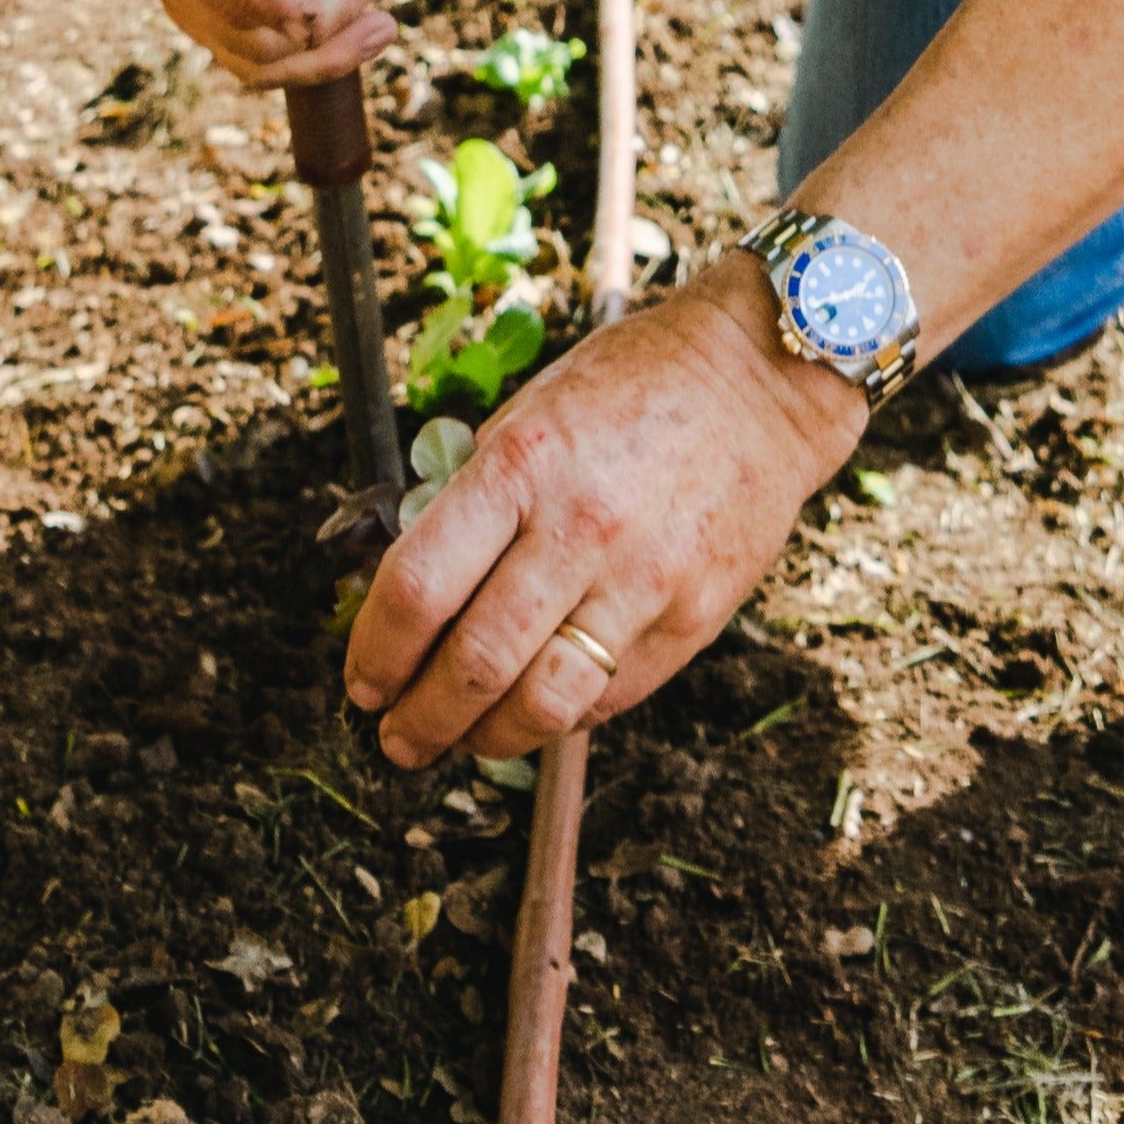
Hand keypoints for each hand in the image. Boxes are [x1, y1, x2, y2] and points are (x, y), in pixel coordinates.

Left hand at [344, 259, 863, 766]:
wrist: (760, 380)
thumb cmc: (635, 387)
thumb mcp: (530, 414)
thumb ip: (472, 501)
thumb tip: (412, 594)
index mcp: (524, 464)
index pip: (420, 586)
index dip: (375, 652)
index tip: (363, 679)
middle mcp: (582, 528)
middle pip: (473, 664)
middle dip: (418, 719)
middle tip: (395, 736)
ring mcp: (644, 580)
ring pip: (542, 704)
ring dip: (482, 741)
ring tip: (459, 742)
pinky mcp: (693, 620)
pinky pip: (608, 697)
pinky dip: (557, 718)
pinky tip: (532, 711)